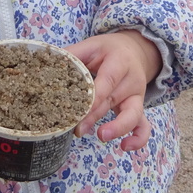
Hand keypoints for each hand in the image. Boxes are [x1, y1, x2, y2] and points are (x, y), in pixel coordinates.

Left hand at [67, 31, 161, 152]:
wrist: (134, 50)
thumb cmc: (108, 50)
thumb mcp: (91, 45)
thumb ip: (72, 54)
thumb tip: (48, 65)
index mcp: (119, 62)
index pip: (107, 81)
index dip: (94, 97)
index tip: (79, 110)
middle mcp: (131, 80)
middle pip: (113, 101)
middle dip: (94, 117)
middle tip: (77, 129)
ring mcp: (138, 96)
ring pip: (132, 115)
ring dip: (118, 128)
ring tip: (101, 136)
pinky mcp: (139, 107)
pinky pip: (144, 126)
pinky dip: (138, 139)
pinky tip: (125, 147)